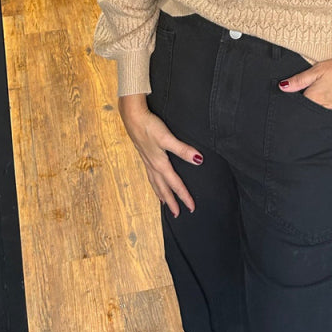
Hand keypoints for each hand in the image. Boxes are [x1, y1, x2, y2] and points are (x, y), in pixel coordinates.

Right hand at [118, 94, 202, 216]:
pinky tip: (155, 182)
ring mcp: (147, 161)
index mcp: (160, 164)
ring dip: (161, 195)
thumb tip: (198, 160)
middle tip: (177, 214)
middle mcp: (153, 166)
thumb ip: (183, 150)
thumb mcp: (167, 138)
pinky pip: (150, 176)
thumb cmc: (149, 126)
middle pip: (163, 188)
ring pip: (155, 183)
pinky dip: (154, 184)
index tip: (191, 208)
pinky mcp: (144, 155)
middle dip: (171, 202)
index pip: (175, 184)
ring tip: (164, 204)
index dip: (184, 196)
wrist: (132, 117)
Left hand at [279, 49, 331, 111]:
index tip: (296, 92)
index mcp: (315, 98)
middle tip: (315, 89)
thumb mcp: (318, 70)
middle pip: (312, 108)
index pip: (300, 103)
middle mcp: (325, 107)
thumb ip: (299, 80)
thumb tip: (282, 87)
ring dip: (323, 103)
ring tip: (328, 89)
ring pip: (324, 109)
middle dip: (310, 102)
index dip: (297, 97)